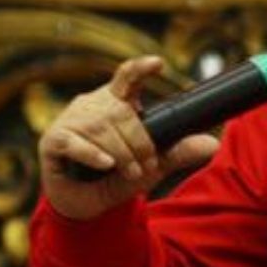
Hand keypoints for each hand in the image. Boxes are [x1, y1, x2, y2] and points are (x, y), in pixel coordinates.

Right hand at [38, 55, 219, 220]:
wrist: (85, 204)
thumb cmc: (117, 176)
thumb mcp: (152, 165)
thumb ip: (177, 152)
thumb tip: (213, 144)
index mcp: (116, 102)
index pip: (127, 78)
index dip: (140, 68)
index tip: (158, 62)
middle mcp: (92, 105)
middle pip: (121, 113)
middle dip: (139, 143)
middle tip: (144, 167)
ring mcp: (70, 120)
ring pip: (101, 129)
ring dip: (122, 155)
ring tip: (128, 172)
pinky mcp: (53, 140)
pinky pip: (75, 142)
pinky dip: (93, 154)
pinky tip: (106, 164)